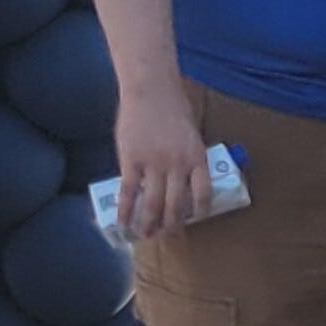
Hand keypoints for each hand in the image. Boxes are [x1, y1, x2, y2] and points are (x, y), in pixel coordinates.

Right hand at [113, 82, 214, 240]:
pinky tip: (122, 222)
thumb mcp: (191, 134)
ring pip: (152, 204)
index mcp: (198, 158)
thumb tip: (181, 179)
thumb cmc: (174, 108)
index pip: (203, 193)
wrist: (151, 91)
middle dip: (171, 224)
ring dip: (148, 223)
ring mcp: (154, 165)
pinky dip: (125, 211)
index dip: (199, 210)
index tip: (194, 219)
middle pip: (177, 205)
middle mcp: (179, 165)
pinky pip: (129, 193)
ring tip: (145, 234)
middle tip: (166, 233)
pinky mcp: (131, 161)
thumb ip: (188, 157)